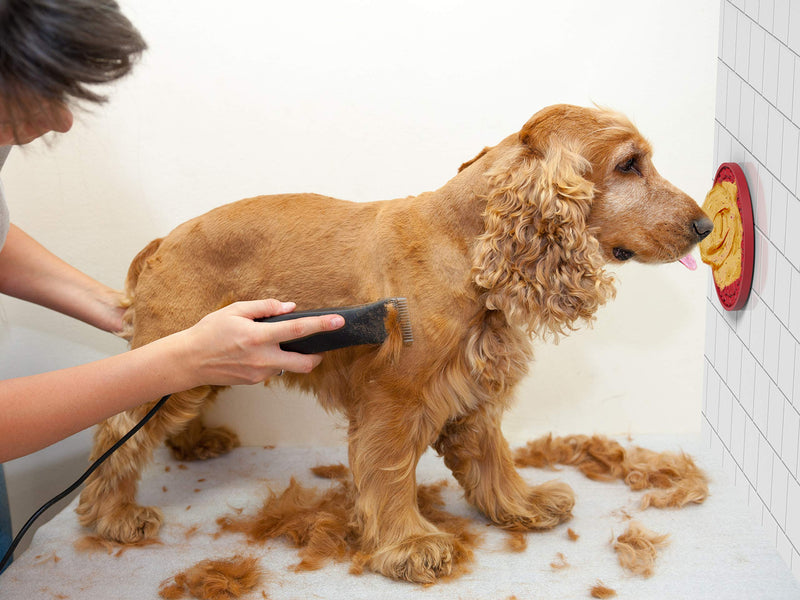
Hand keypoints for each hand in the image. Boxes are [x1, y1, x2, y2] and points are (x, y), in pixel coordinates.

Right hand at [175, 299, 344, 387]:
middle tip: (317, 347)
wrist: (188, 361)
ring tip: (275, 343)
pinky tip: (257, 352)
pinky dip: (273, 360)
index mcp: (258, 337)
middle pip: (305, 364)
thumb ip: (264, 307)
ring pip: (288, 368)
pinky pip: (272, 370)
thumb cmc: (209, 332)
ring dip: (290, 357)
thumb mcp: (234, 311)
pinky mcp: (254, 381)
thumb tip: (289, 308)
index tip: (339, 322)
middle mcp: (262, 358)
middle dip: (317, 356)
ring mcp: (259, 374)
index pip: (298, 330)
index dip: (321, 325)